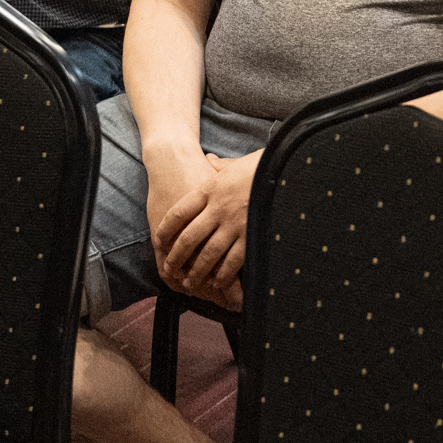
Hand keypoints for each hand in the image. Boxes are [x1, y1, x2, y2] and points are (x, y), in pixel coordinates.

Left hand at [154, 151, 259, 310]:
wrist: (284, 168)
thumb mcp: (235, 163)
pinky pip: (233, 261)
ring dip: (196, 271)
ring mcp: (235, 224)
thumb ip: (219, 166)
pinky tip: (217, 282)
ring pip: (208, 254)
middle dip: (177, 257)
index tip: (159, 241)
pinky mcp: (252, 236)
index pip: (179, 212)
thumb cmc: (260, 165)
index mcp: (210, 189)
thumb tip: (209, 159)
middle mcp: (218, 208)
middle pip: (189, 237)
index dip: (166, 229)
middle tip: (170, 268)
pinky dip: (223, 274)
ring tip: (189, 282)